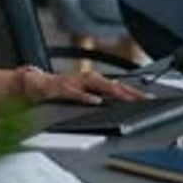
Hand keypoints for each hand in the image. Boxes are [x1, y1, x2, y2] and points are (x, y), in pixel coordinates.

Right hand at [20, 68, 144, 105]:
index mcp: (92, 82)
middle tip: (144, 99)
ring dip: (112, 90)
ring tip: (126, 97)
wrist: (31, 85)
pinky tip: (95, 101)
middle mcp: (85, 79)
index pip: (117, 87)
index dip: (134, 92)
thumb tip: (118, 103)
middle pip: (111, 84)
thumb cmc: (57, 91)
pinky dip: (85, 96)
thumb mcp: (81, 96)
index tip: (151, 100)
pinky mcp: (59, 89)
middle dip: (129, 91)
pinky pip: (74, 93)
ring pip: (96, 84)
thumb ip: (98, 97)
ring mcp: (73, 83)